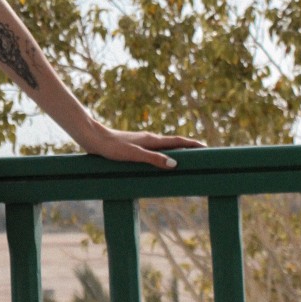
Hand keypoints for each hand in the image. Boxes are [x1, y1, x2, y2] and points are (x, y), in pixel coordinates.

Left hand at [78, 121, 204, 169]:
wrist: (93, 137)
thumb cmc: (112, 147)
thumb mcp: (133, 155)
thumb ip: (153, 159)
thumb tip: (175, 164)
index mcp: (152, 140)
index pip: (178, 141)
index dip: (192, 144)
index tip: (207, 147)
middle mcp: (149, 139)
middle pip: (173, 143)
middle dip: (188, 148)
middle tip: (202, 156)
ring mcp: (141, 142)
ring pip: (164, 147)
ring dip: (176, 151)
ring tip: (185, 160)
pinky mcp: (133, 146)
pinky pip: (154, 150)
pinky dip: (163, 155)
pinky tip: (159, 161)